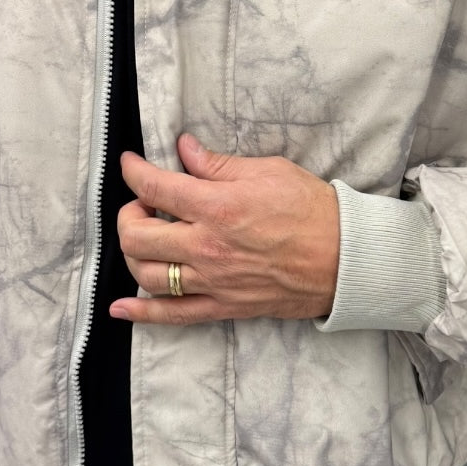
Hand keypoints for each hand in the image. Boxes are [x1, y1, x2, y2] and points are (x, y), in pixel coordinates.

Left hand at [110, 133, 339, 325]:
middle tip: (143, 204)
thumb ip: (218, 165)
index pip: (154, 188)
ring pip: (146, 273)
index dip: (133, 172)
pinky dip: (141, 312)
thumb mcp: (268, 172)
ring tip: (146, 238)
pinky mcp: (222, 306)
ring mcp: (212, 281)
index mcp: (217, 207)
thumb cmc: (313, 211)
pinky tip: (121, 307)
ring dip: (134, 253)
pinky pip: (171, 315)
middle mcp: (207, 247)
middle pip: (135, 235)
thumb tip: (185, 150)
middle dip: (128, 214)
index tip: (130, 164)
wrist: (345, 259)